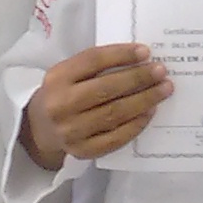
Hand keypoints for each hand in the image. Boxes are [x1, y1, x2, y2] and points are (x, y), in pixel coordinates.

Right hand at [21, 42, 170, 170]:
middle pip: (106, 88)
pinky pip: (115, 137)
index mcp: (57, 78)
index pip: (92, 61)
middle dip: (138, 78)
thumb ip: (96, 66)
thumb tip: (140, 59)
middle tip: (161, 72)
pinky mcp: (82, 151)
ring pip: (114, 113)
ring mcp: (71, 131)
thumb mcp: (68, 73)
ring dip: (144, 100)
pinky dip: (136, 124)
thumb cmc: (63, 93)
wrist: (40, 129)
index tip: (146, 52)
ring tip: (162, 90)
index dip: (121, 55)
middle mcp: (61, 105)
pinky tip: (149, 112)